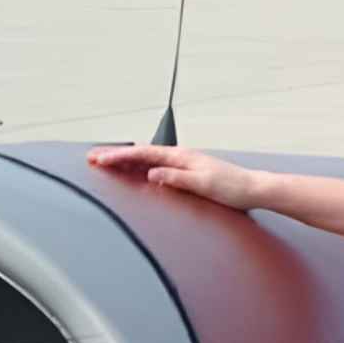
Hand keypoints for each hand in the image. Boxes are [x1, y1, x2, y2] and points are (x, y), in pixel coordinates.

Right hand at [87, 144, 264, 210]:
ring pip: (146, 159)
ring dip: (125, 160)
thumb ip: (176, 177)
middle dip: (115, 155)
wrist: (251, 189)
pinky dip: (140, 167)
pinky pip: (156, 166)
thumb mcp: (203, 184)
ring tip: (105, 162)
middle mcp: (179, 156)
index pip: (143, 154)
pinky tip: (133, 170)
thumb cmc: (231, 187)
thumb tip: (152, 173)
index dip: (119, 157)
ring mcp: (182, 163)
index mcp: (181, 156)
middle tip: (92, 157)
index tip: (100, 159)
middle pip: (141, 153)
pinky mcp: (186, 172)